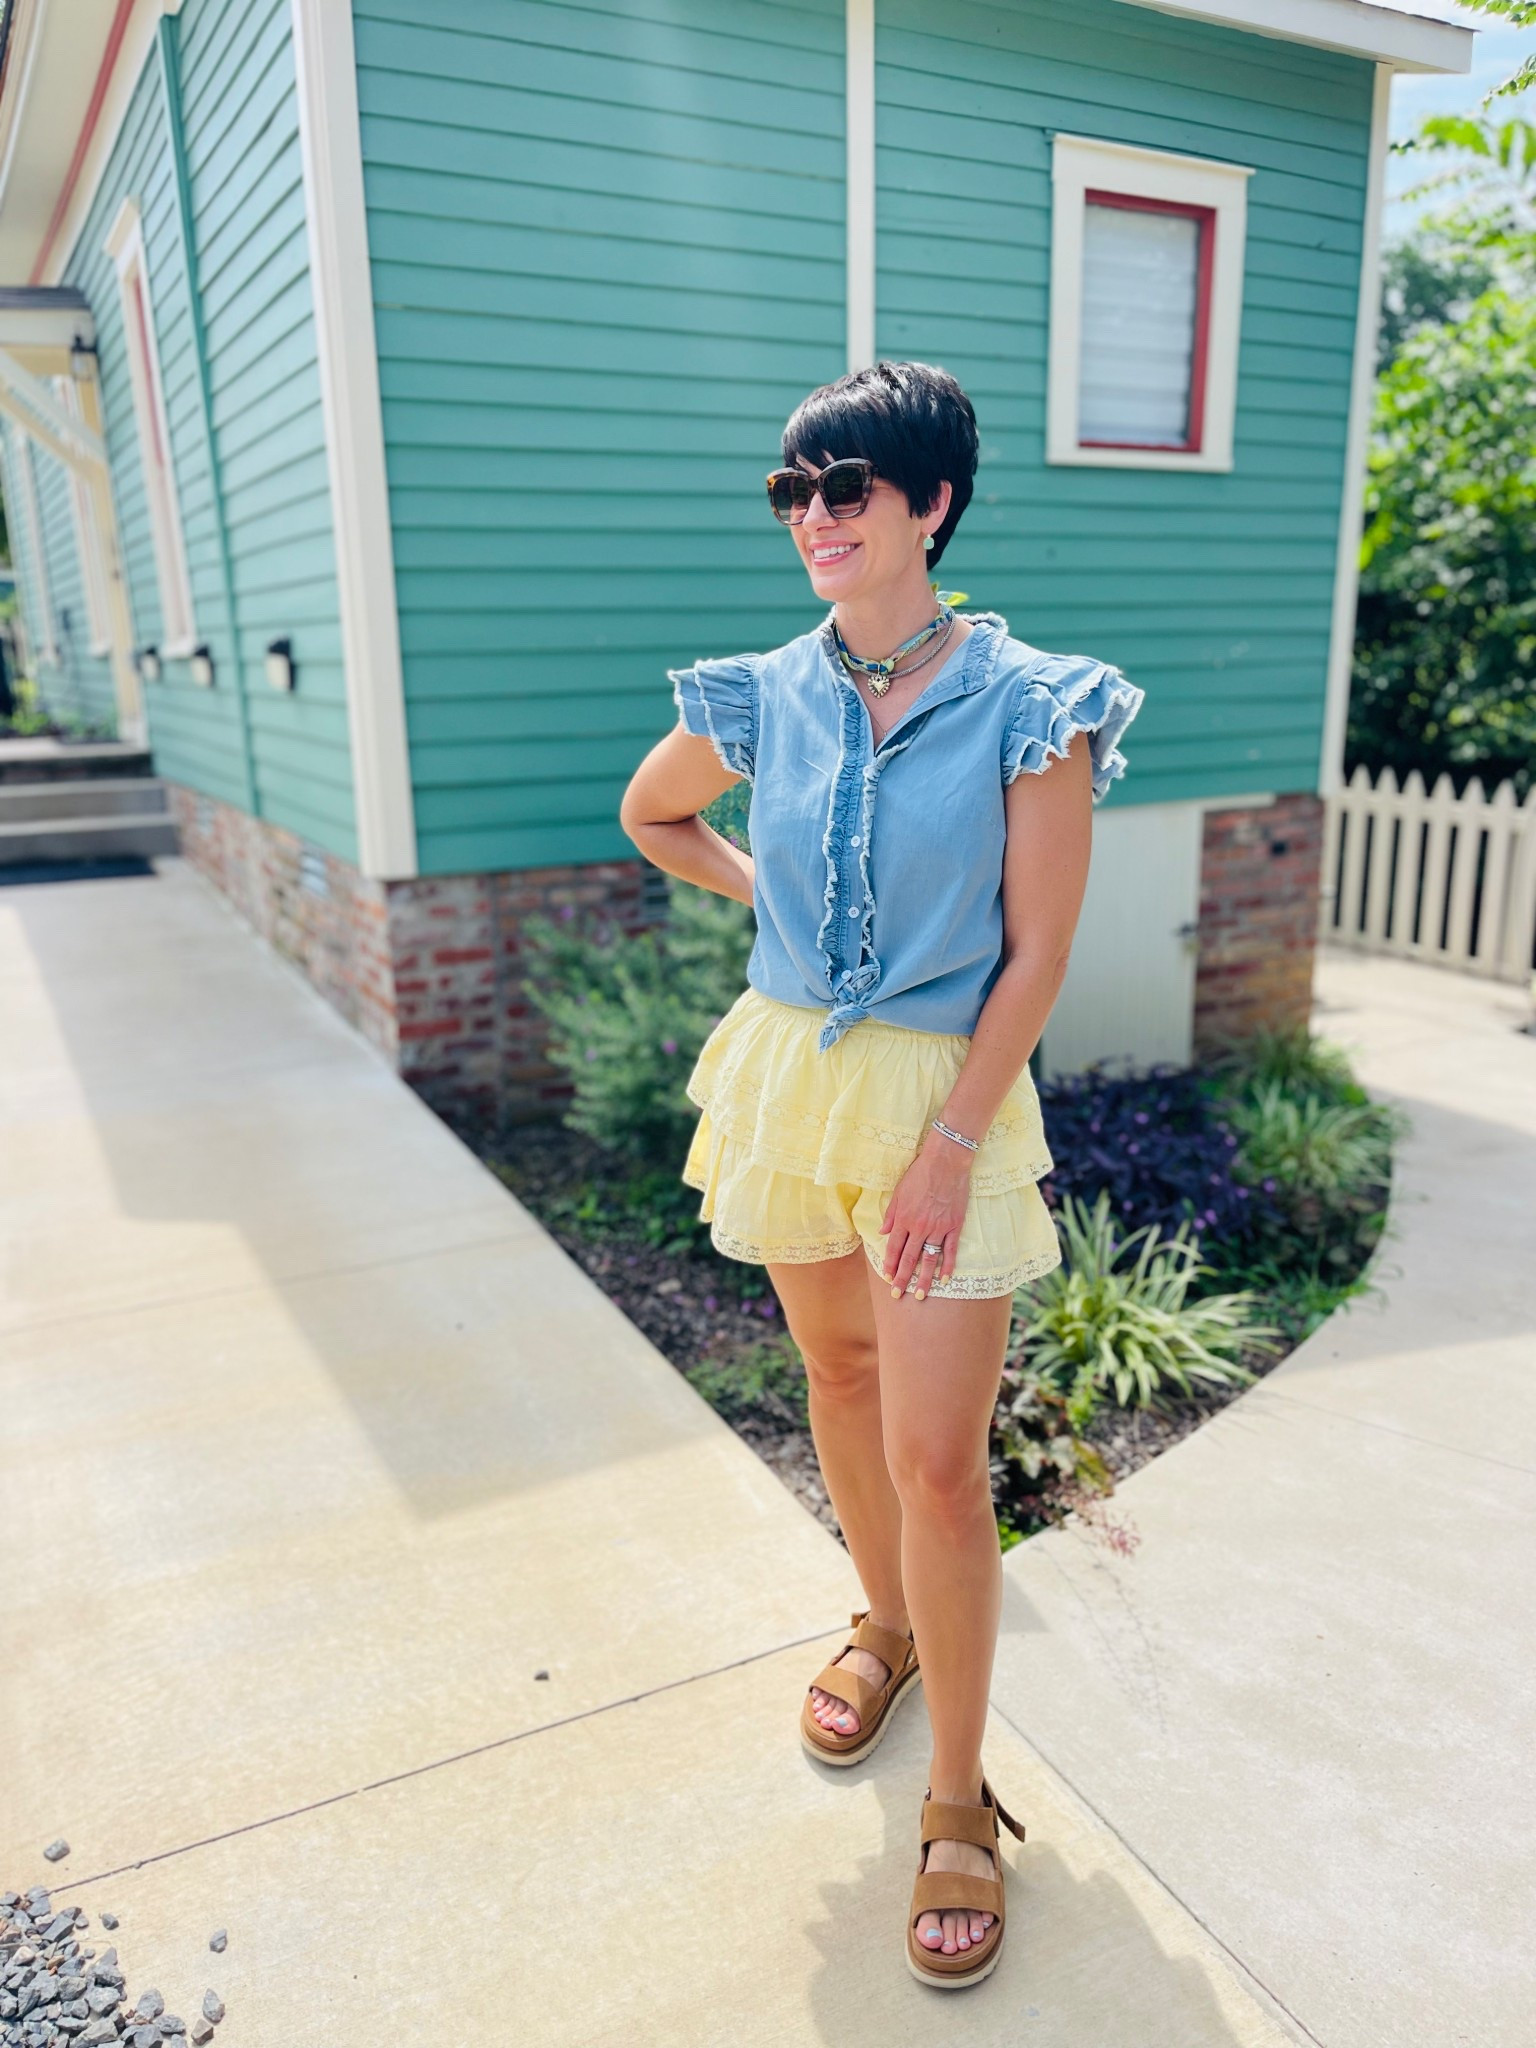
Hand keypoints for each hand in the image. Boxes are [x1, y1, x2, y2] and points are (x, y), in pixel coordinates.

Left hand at [880, 1134, 972, 1301]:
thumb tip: (883, 1232)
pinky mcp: (954, 1226)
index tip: (887, 1278)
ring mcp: (938, 1228)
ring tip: (920, 1295)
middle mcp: (919, 1227)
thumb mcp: (898, 1191)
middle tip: (897, 1294)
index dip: (890, 1264)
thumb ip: (891, 1214)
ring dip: (923, 1279)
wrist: (946, 1162)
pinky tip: (944, 1280)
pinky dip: (948, 1266)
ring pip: (929, 1259)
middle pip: (909, 1258)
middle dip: (902, 1278)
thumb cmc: (920, 1174)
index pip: (895, 1248)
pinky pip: (950, 1251)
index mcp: (904, 1218)